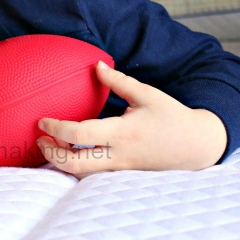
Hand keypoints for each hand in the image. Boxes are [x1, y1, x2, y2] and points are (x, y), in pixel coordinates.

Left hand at [37, 61, 226, 175]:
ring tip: (53, 143)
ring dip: (62, 161)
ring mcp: (121, 168)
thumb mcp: (147, 95)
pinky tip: (70, 150)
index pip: (80, 134)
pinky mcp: (123, 174)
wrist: (198, 146)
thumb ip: (119, 81)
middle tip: (41, 139)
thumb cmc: (172, 117)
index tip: (42, 121)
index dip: (56, 128)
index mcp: (122, 132)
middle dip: (51, 154)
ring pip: (82, 174)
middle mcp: (119, 154)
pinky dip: (77, 165)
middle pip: (74, 165)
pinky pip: (94, 174)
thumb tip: (97, 65)